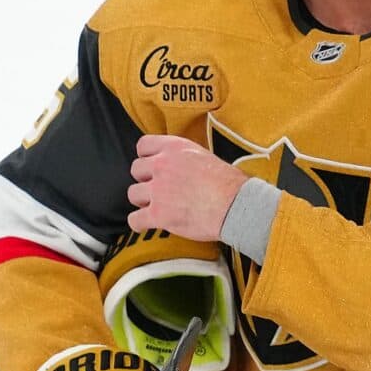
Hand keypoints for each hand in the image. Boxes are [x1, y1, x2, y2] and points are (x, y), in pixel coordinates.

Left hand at [128, 134, 244, 241]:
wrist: (237, 205)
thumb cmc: (230, 184)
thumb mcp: (205, 157)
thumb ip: (185, 159)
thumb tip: (181, 167)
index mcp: (174, 148)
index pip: (143, 145)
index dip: (146, 157)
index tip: (151, 166)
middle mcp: (162, 165)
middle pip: (136, 170)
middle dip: (145, 180)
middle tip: (158, 189)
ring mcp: (158, 190)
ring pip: (133, 194)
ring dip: (143, 201)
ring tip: (157, 207)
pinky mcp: (158, 214)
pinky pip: (134, 219)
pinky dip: (139, 223)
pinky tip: (146, 224)